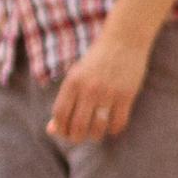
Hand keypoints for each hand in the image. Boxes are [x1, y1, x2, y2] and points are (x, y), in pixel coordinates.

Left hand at [45, 24, 153, 144]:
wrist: (123, 41)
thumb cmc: (96, 61)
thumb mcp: (75, 77)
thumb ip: (64, 102)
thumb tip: (51, 130)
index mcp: (72, 82)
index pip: (60, 115)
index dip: (60, 129)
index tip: (64, 132)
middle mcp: (89, 88)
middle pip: (78, 125)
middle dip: (76, 137)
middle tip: (79, 137)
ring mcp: (108, 92)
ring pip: (98, 127)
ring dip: (95, 135)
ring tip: (95, 132)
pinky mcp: (126, 95)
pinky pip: (118, 122)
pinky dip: (113, 130)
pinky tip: (111, 126)